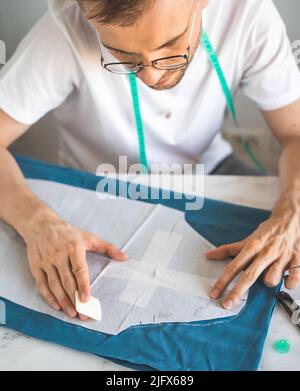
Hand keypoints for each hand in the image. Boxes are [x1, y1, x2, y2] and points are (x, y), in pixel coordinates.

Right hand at [23, 209, 126, 319]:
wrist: (41, 225)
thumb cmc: (68, 233)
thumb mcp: (89, 237)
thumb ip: (108, 248)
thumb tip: (124, 257)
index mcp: (73, 247)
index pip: (79, 269)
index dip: (83, 285)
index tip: (87, 299)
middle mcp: (59, 255)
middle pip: (67, 280)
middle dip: (75, 299)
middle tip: (82, 313)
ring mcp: (46, 261)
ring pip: (55, 285)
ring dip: (63, 300)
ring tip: (71, 313)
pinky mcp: (36, 266)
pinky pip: (43, 284)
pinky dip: (49, 297)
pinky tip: (57, 305)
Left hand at [206, 190, 299, 308]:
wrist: (289, 218)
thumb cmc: (267, 232)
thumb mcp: (248, 239)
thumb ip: (229, 249)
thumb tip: (209, 255)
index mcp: (252, 247)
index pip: (233, 266)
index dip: (223, 280)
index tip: (215, 293)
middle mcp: (265, 253)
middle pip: (249, 275)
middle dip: (237, 292)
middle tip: (227, 304)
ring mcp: (281, 256)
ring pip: (272, 277)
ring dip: (269, 282)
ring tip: (269, 277)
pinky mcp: (297, 259)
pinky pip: (295, 276)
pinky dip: (291, 282)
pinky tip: (287, 281)